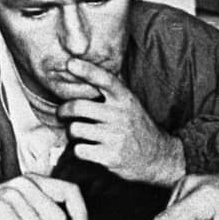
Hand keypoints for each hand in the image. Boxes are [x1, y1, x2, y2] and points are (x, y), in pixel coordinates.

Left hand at [58, 58, 184, 186]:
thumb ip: (113, 91)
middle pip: (78, 106)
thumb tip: (86, 70)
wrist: (157, 156)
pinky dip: (79, 150)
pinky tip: (88, 149)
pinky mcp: (110, 156)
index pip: (105, 79)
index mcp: (125, 99)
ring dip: (72, 132)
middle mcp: (120, 115)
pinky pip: (79, 150)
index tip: (70, 63)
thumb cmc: (137, 127)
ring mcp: (115, 136)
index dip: (86, 70)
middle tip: (62, 113)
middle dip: (63, 110)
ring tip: (80, 134)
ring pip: (75, 129)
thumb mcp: (131, 104)